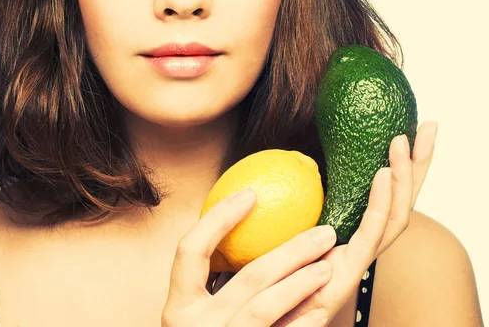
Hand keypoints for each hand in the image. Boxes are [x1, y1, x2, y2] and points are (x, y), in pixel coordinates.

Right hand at [162, 188, 337, 325]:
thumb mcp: (197, 318)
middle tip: (324, 232)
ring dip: (304, 283)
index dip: (219, 219)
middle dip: (292, 251)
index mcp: (179, 307)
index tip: (251, 194)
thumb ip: (214, 289)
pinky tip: (322, 310)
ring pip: (267, 307)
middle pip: (248, 279)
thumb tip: (247, 231)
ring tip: (327, 264)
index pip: (191, 250)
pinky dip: (304, 324)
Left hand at [213, 121, 437, 325]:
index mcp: (347, 234)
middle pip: (401, 202)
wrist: (255, 313)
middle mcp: (359, 246)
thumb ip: (280, 203)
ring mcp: (357, 261)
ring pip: (395, 216)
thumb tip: (271, 167)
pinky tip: (382, 174)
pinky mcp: (348, 274)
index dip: (402, 167)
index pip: (385, 196)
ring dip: (404, 177)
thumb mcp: (274, 225)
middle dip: (417, 166)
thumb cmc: (260, 270)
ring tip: (403, 141)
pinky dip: (380, 203)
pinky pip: (370, 234)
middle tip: (428, 127)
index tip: (407, 131)